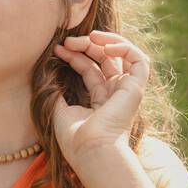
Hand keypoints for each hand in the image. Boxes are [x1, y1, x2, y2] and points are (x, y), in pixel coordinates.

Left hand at [52, 29, 148, 167]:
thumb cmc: (74, 139)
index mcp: (100, 101)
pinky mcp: (136, 88)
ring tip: (88, 37)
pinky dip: (124, 47)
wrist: (91, 151)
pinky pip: (139, 60)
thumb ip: (56, 93)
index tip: (57, 49)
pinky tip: (105, 46)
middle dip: (86, 45)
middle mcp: (115, 94)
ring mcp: (126, 91)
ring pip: (122, 55)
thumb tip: (48, 75)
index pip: (89, 69)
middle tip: (68, 41)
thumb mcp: (59, 111)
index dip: (74, 55)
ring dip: (106, 41)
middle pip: (104, 59)